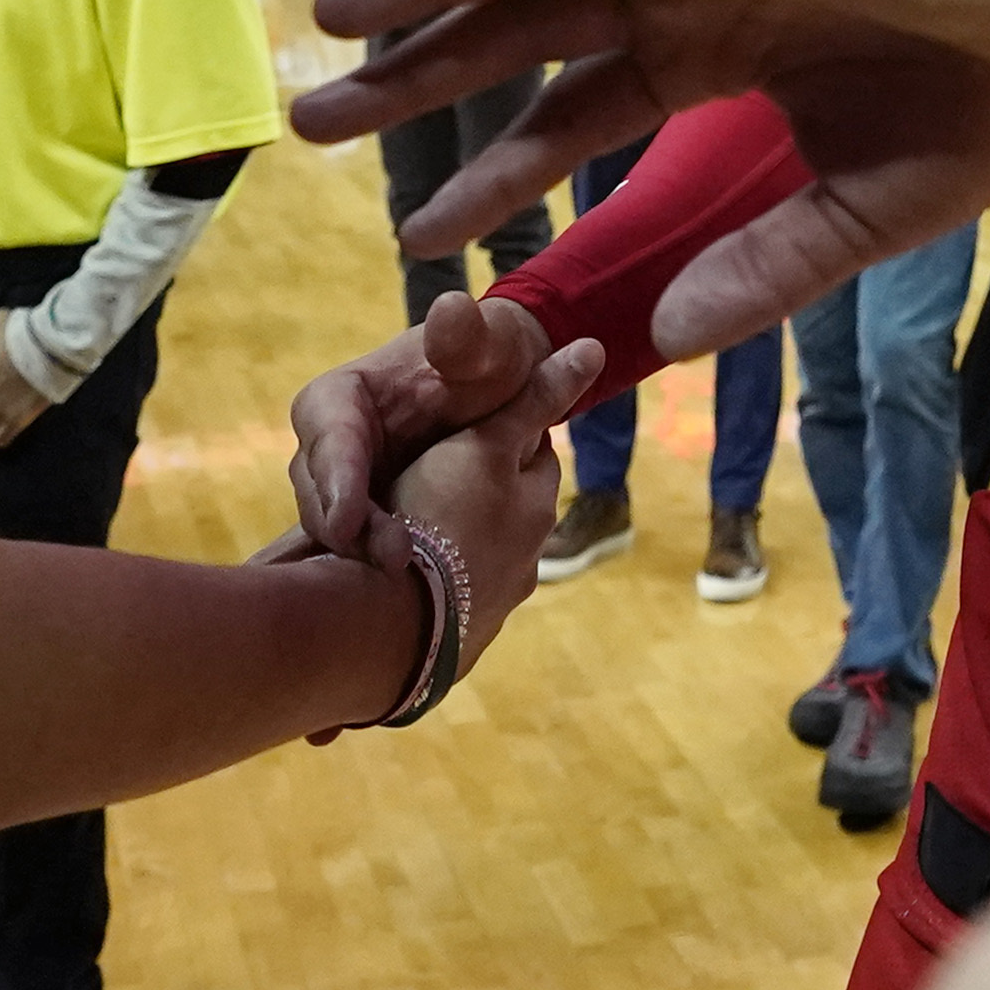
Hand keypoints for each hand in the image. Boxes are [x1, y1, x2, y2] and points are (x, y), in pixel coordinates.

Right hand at [290, 292, 550, 559]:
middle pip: (324, 499)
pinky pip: (366, 559)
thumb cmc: (486, 361)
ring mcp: (346, 497)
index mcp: (339, 401)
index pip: (328, 437)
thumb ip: (468, 335)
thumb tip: (452, 309)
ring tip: (404, 572)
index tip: (347, 520)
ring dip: (370, 558)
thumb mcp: (483, 344)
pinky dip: (388, 576)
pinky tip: (419, 589)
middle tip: (390, 558)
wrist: (499, 399)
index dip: (337, 479)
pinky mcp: (370, 533)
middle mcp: (329, 453)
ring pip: (340, 538)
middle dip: (352, 531)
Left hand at [295, 0, 989, 358]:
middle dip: (414, 73)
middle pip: (516, 30)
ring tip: (330, 20)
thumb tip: (663, 341)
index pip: (567, 113)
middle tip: (310, 123)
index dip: (489, 171)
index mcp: (716, 56)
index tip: (415, 237)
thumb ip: (763, 271)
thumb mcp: (859, 212)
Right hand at [384, 324, 595, 676]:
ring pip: (479, 555)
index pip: (532, 452)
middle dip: (482, 491)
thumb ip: (533, 402)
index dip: (502, 431)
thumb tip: (592, 348)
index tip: (470, 423)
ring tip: (409, 527)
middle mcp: (526, 558)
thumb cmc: (440, 517)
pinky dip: (435, 583)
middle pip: (508, 507)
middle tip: (429, 474)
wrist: (397, 625)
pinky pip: (451, 598)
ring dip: (456, 541)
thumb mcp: (484, 446)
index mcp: (534, 506)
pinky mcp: (459, 640)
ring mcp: (494, 603)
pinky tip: (403, 577)